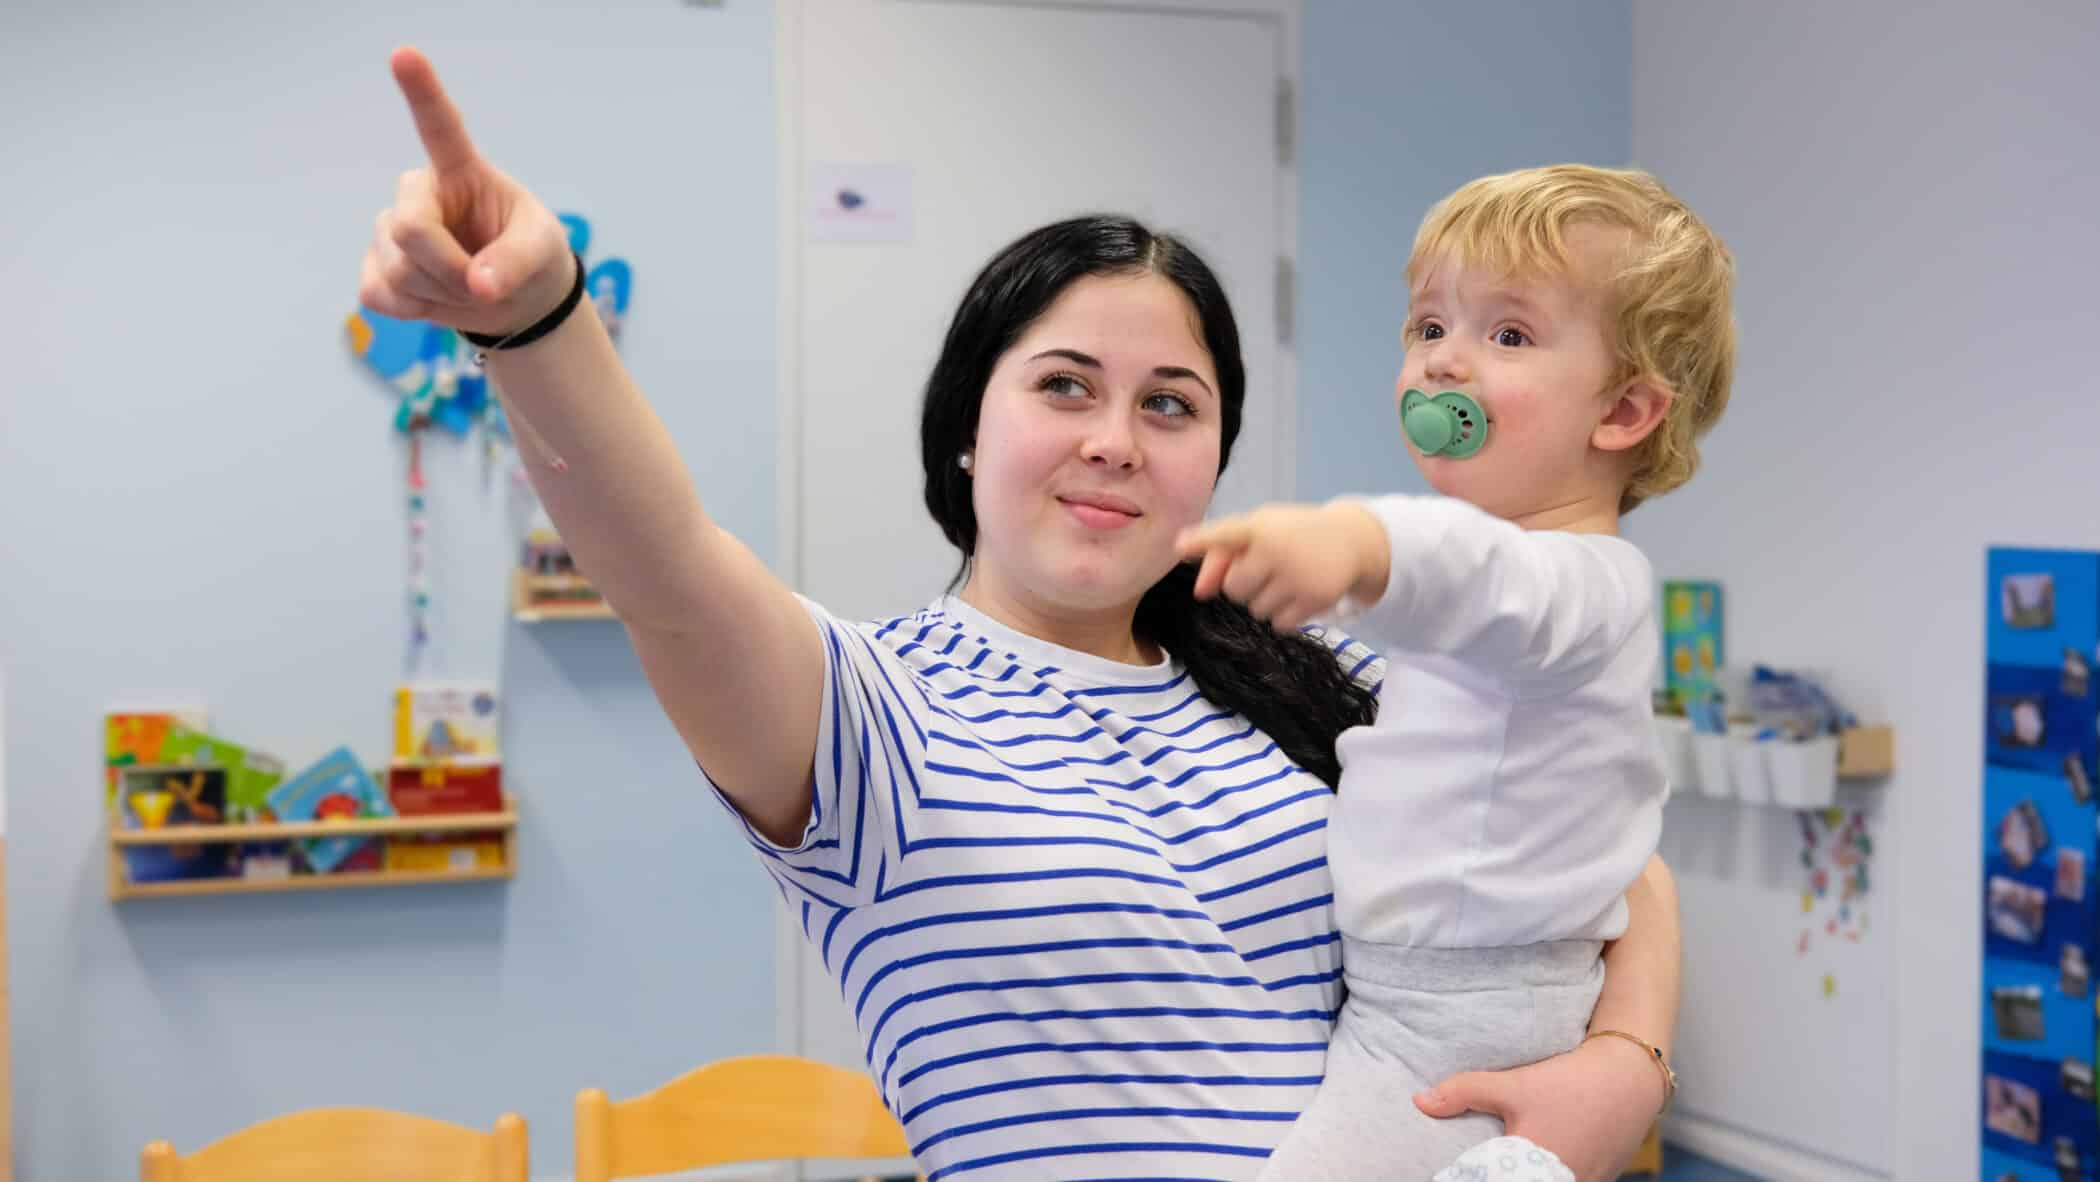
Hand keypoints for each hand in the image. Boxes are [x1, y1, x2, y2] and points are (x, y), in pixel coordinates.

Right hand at [358, 47, 573, 335]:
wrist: (516, 301)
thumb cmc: (531, 257)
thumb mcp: (543, 251)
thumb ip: (517, 262)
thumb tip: (479, 285)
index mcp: (461, 170)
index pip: (439, 126)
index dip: (420, 91)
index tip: (404, 54)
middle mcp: (418, 192)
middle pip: (409, 229)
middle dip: (449, 270)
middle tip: (483, 284)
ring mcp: (390, 228)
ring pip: (397, 269)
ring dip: (440, 294)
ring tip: (466, 288)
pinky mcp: (376, 267)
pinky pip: (377, 294)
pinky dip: (412, 311)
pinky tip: (432, 301)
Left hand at [1173, 501, 1388, 630]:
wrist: (1349, 540)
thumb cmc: (1290, 535)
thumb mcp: (1259, 531)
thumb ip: (1220, 554)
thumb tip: (1200, 593)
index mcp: (1259, 527)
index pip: (1226, 534)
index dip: (1201, 541)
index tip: (1178, 547)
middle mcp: (1277, 550)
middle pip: (1233, 590)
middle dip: (1244, 584)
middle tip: (1267, 567)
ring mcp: (1297, 576)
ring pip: (1256, 610)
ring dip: (1265, 600)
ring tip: (1286, 578)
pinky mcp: (1315, 599)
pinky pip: (1279, 624)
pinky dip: (1284, 615)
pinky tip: (1298, 593)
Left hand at [1414, 1036, 1666, 1181]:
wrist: (1630, 1079)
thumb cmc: (1570, 1082)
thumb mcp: (1514, 1084)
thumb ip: (1465, 1093)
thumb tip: (1419, 1102)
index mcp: (1535, 1169)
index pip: (1490, 1180)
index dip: (1474, 1174)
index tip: (1459, 1169)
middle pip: (1516, 1181)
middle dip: (1496, 1172)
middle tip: (1485, 1159)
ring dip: (1523, 1172)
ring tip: (1507, 1158)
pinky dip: (1545, 1173)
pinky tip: (1533, 1161)